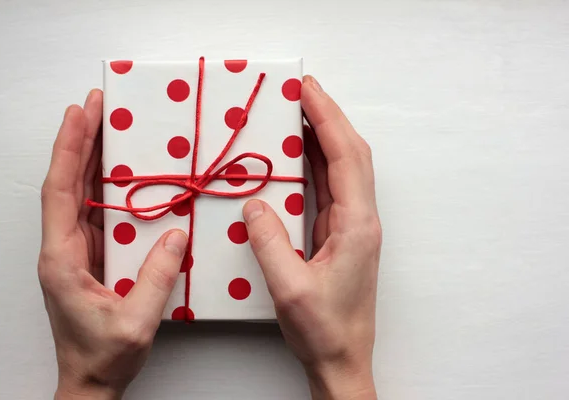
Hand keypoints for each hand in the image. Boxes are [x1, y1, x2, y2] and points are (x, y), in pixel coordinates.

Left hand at [38, 90, 187, 399]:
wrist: (90, 382)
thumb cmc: (103, 358)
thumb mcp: (136, 321)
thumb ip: (157, 277)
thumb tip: (176, 235)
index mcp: (63, 259)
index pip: (60, 192)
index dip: (69, 150)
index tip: (78, 115)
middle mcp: (63, 249)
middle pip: (67, 184)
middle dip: (79, 141)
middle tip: (95, 106)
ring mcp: (76, 252)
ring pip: (79, 195)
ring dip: (90, 159)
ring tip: (107, 126)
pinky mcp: (90, 257)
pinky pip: (96, 212)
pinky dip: (105, 186)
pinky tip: (120, 172)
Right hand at [242, 76, 380, 399]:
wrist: (342, 359)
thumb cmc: (324, 330)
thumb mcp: (290, 288)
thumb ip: (270, 243)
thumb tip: (254, 204)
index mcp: (357, 226)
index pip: (345, 158)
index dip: (327, 119)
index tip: (308, 90)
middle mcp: (361, 220)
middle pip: (351, 154)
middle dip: (328, 117)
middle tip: (303, 90)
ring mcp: (353, 226)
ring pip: (342, 168)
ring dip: (323, 136)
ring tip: (298, 111)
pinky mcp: (341, 234)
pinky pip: (330, 187)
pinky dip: (316, 163)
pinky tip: (300, 154)